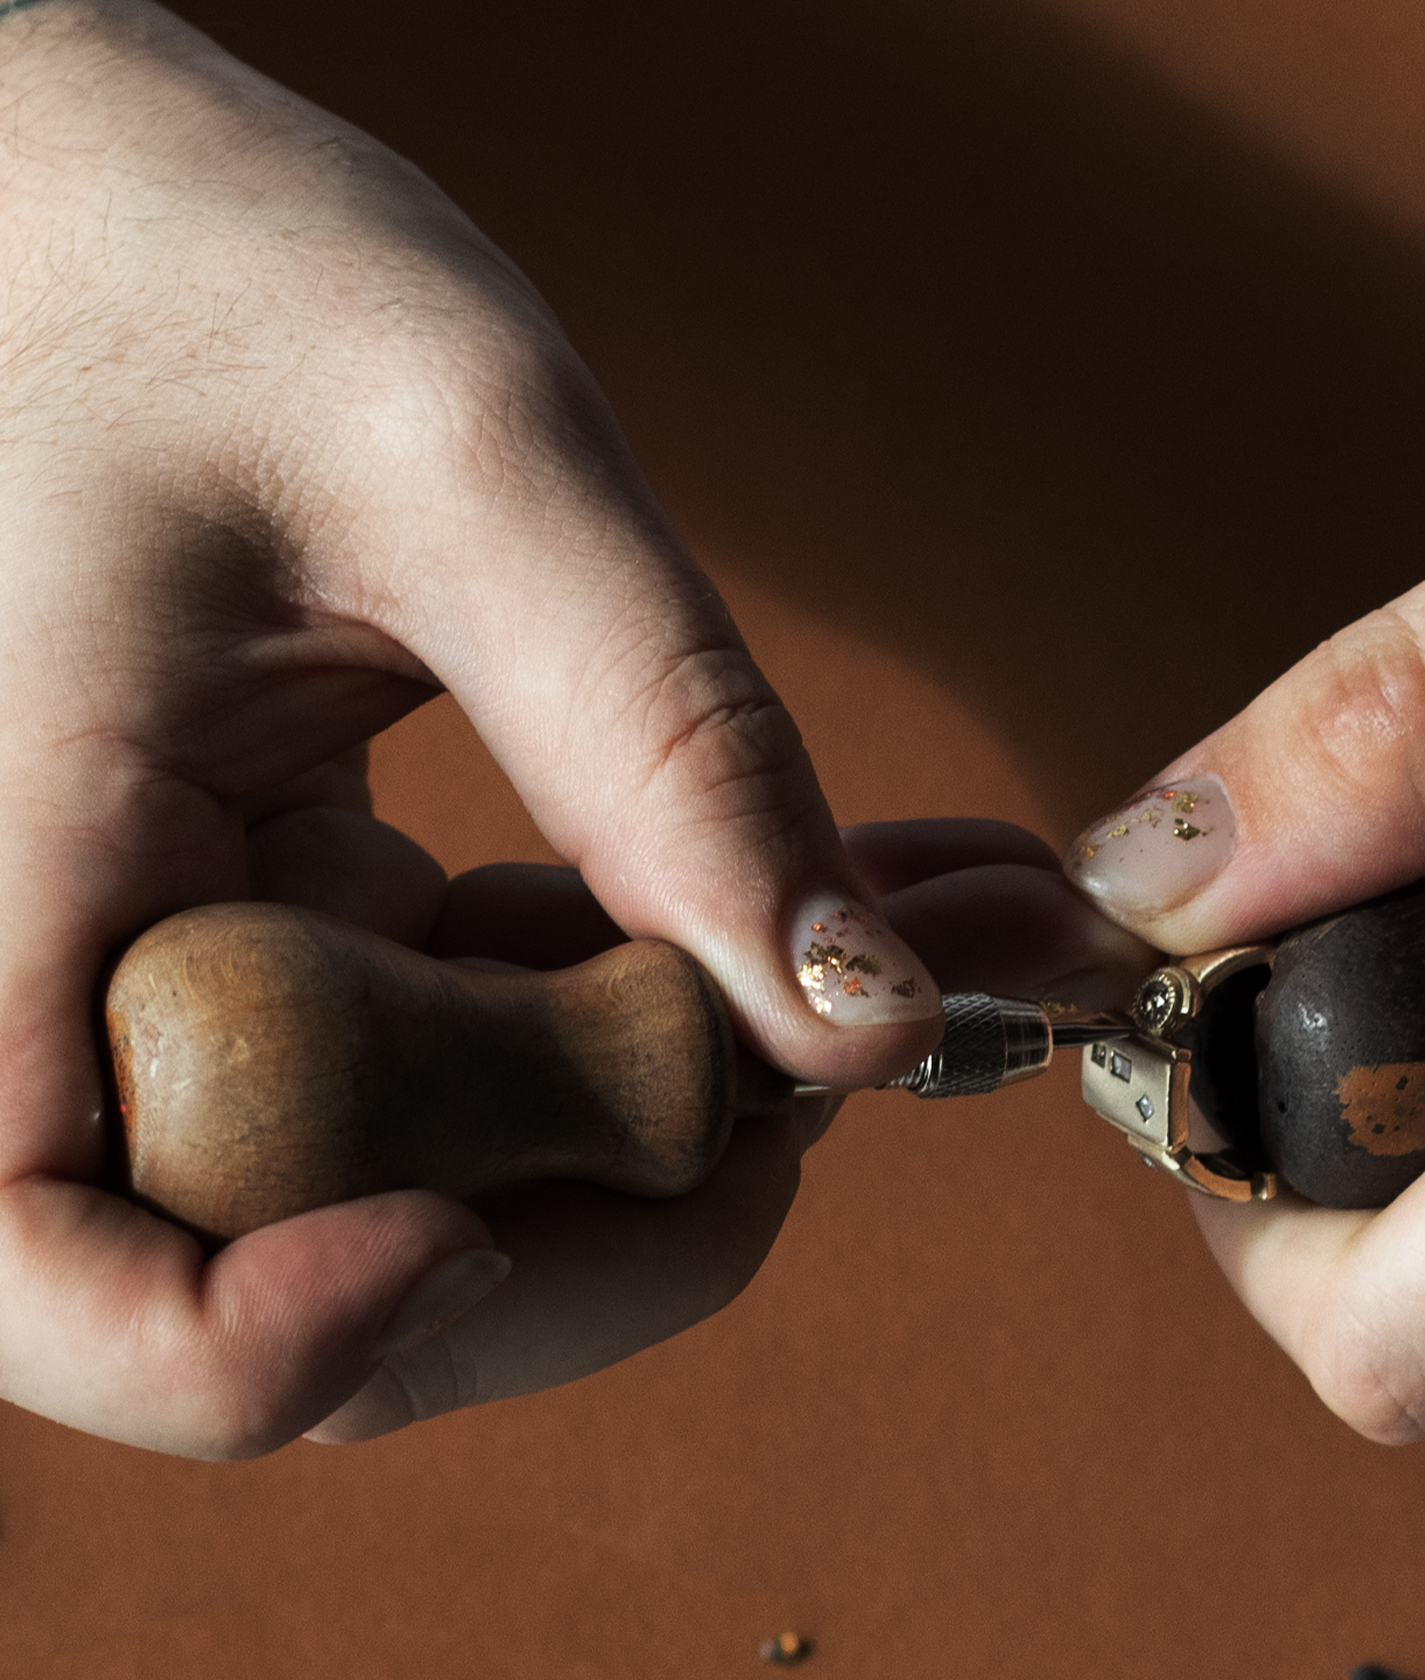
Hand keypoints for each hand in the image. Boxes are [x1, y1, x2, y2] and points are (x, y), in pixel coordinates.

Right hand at [0, 0, 948, 1456]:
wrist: (82, 183)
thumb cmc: (185, 256)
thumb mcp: (454, 456)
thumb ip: (667, 748)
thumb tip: (864, 1021)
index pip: (81, 1302)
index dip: (300, 1342)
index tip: (504, 1226)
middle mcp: (60, 1005)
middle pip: (332, 1290)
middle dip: (626, 1201)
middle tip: (845, 1056)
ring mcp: (178, 1002)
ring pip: (450, 1194)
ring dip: (700, 1105)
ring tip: (928, 935)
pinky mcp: (283, 966)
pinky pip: (482, 1076)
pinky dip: (661, 1010)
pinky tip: (843, 902)